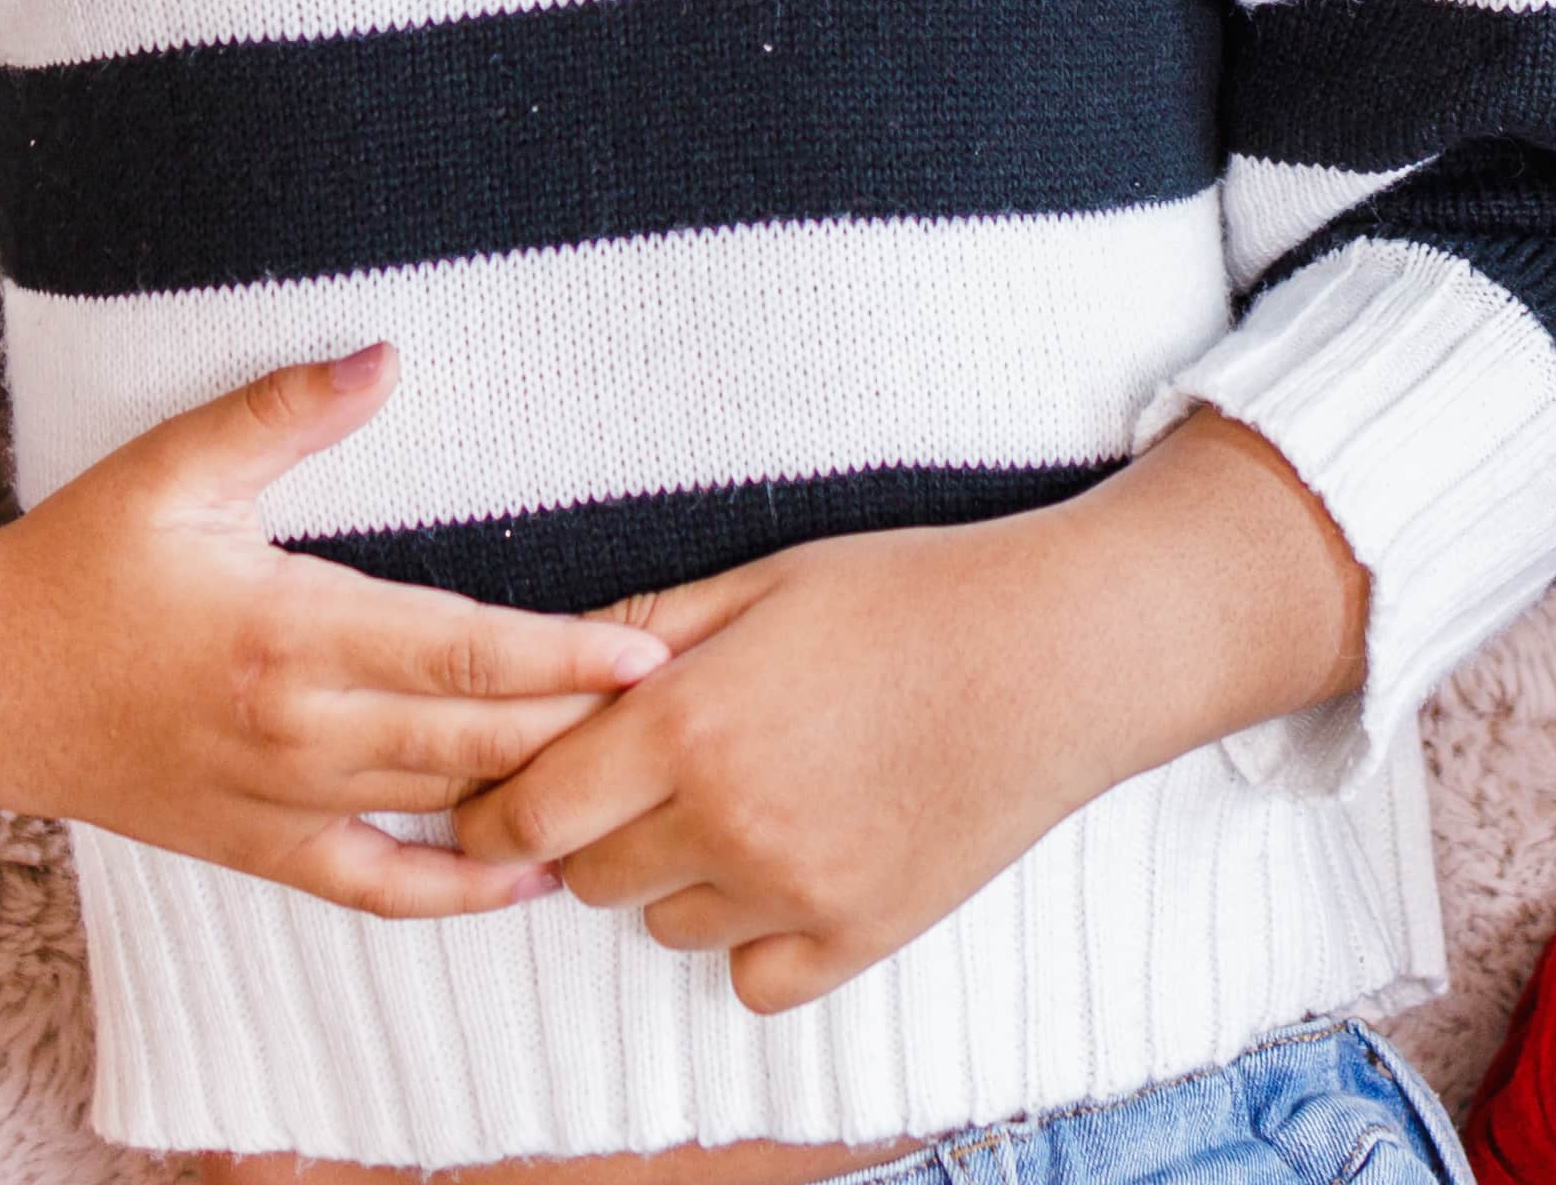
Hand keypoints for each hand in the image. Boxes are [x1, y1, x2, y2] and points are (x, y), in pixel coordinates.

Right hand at [0, 347, 664, 922]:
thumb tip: (387, 357)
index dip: (563, 657)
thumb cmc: (77, 562)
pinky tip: (526, 878)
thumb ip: (282, 413)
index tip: (651, 653)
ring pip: (439, 810)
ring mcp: (275, 799)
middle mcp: (291, 728)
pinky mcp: (255, 846)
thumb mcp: (169, 468)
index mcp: (283, 629)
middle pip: (472, 740)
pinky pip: (372, 886)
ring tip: (635, 779)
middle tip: (684, 714)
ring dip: (536, 798)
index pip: (458, 651)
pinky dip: (453, 894)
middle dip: (581, 729)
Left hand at [450, 414, 1370, 1010]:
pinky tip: (791, 861)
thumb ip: (642, 631)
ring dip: (675, 876)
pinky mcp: (858, 938)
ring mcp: (794, 892)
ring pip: (664, 925)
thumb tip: (543, 669)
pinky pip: (751, 976)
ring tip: (745, 797)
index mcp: (687, 723)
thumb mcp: (764, 579)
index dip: (495, 804)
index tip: (504, 789)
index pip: (523, 811)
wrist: (1060, 653)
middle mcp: (727, 821)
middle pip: (584, 876)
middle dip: (592, 828)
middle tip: (646, 774)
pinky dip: (752, 934)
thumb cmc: (913, 594)